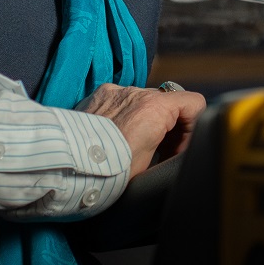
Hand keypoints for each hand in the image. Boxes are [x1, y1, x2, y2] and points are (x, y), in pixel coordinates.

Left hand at [74, 83, 206, 178]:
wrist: (69, 167)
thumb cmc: (110, 173)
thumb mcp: (151, 166)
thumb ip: (169, 149)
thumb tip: (174, 154)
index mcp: (155, 108)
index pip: (194, 103)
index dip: (191, 129)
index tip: (176, 151)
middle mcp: (137, 92)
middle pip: (169, 104)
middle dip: (169, 127)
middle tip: (157, 155)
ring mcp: (117, 91)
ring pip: (145, 102)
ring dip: (146, 121)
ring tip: (132, 148)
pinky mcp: (100, 94)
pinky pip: (123, 100)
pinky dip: (125, 115)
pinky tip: (115, 136)